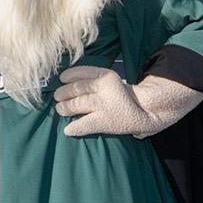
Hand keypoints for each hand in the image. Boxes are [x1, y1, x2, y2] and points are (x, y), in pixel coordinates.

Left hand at [54, 66, 202, 138]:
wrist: (144, 113)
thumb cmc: (122, 96)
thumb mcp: (111, 81)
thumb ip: (94, 79)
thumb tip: (66, 80)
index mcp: (106, 75)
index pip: (82, 72)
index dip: (69, 75)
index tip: (62, 79)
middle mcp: (104, 88)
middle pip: (75, 89)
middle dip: (63, 94)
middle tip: (57, 97)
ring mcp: (103, 104)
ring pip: (76, 105)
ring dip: (64, 108)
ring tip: (60, 109)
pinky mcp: (104, 121)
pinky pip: (83, 124)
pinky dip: (73, 127)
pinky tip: (68, 130)